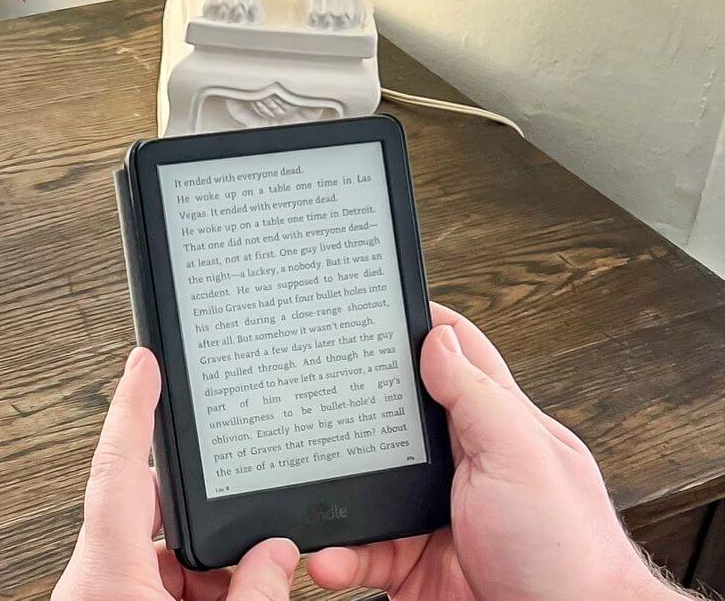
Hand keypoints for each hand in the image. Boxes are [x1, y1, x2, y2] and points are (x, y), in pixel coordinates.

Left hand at [53, 348, 300, 600]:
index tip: (143, 363)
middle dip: (201, 512)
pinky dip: (193, 585)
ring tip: (242, 590)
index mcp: (107, 574)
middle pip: (147, 509)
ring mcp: (101, 592)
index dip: (132, 408)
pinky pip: (152, 576)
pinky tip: (226, 600)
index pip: (117, 467)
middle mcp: (95, 578)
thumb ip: (254, 592)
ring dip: (204, 564)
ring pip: (156, 548)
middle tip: (243, 519)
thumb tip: (277, 554)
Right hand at [307, 303, 679, 599]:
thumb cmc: (570, 553)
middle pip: (395, 424)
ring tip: (305, 490)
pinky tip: (328, 555)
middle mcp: (461, 469)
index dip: (422, 330)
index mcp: (495, 429)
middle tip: (312, 400)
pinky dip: (338, 555)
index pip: (457, 360)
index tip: (376, 309)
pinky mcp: (412, 566)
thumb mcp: (522, 457)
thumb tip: (439, 338)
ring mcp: (433, 517)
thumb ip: (477, 397)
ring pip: (367, 490)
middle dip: (353, 415)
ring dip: (335, 494)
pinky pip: (361, 553)